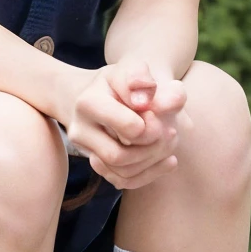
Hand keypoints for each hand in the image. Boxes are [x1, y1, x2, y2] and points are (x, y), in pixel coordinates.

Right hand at [62, 58, 188, 189]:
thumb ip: (144, 80)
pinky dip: (150, 173)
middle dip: (153, 148)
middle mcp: (80, 130)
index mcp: (88, 103)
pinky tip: (169, 160)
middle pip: (120, 156)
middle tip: (171, 131)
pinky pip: (123, 181)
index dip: (151, 125)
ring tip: (169, 142)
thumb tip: (146, 101)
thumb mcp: (133, 70)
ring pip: (122, 174)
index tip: (156, 113)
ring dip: (153, 161)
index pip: (128, 128)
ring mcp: (86, 150)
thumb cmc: (122, 82)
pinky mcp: (97, 164)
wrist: (100, 93)